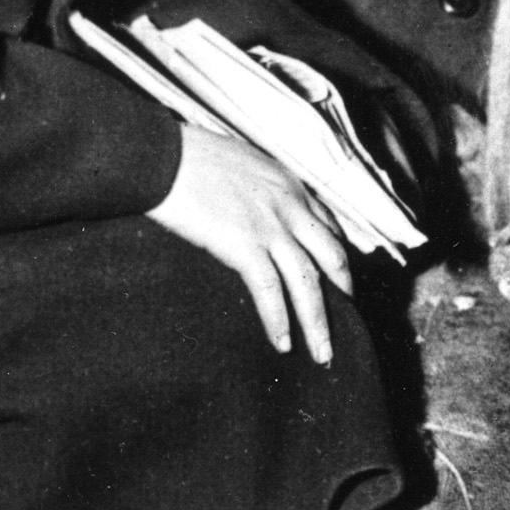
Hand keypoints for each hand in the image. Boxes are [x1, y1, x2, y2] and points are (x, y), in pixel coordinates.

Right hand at [146, 121, 350, 361]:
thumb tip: (248, 211)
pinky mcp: (243, 244)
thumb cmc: (187, 157)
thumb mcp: (239, 165)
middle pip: (331, 258)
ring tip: (322, 353)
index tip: (341, 281)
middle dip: (343, 294)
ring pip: (308, 282)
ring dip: (318, 323)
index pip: (328, 227)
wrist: (162, 156)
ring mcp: (269, 226)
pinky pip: (270, 290)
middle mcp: (290, 206)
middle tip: (346, 323)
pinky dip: (278, 320)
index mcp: (289, 185)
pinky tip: (282, 343)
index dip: (337, 258)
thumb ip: (256, 190)